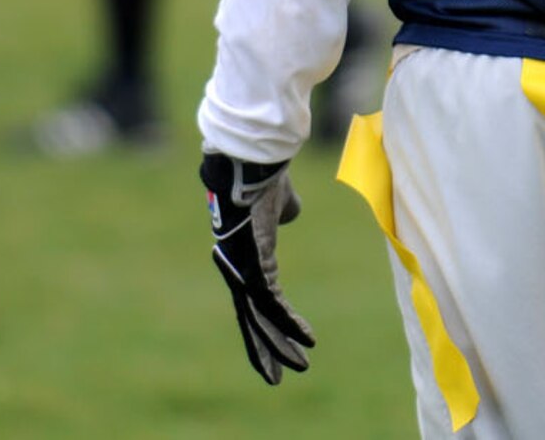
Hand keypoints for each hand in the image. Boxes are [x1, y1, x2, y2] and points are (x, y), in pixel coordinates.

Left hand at [201, 152, 315, 385]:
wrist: (252, 164)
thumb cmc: (263, 177)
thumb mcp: (278, 202)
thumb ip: (283, 212)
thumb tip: (289, 213)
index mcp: (242, 258)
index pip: (253, 302)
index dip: (266, 326)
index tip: (284, 345)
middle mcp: (237, 269)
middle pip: (251, 319)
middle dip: (266, 349)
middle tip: (277, 379)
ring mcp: (242, 270)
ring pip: (260, 319)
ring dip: (280, 345)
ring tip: (299, 368)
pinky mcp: (252, 266)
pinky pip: (272, 305)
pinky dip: (290, 324)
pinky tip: (307, 340)